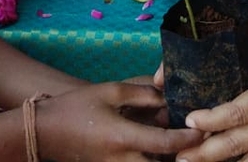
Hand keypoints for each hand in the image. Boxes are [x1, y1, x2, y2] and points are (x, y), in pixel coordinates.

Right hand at [37, 80, 201, 161]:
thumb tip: (168, 98)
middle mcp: (121, 161)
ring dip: (164, 158)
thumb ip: (142, 95)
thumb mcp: (111, 92)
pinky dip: (150, 160)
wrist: (45, 132)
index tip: (202, 130)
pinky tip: (155, 148)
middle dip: (180, 156)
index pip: (166, 143)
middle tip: (193, 141)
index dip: (188, 138)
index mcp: (123, 138)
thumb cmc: (78, 107)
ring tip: (177, 144)